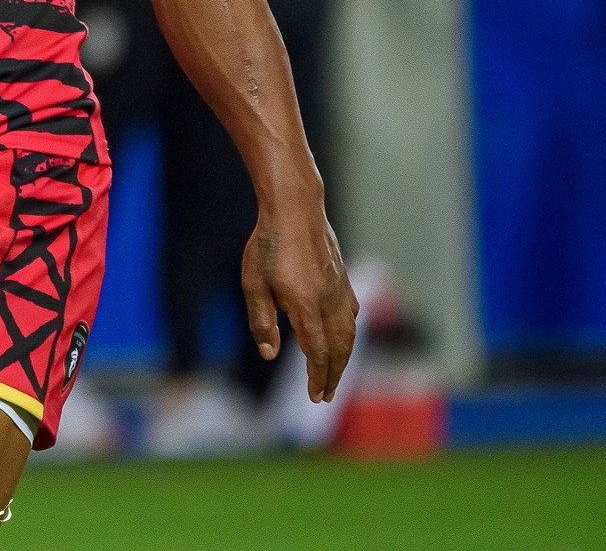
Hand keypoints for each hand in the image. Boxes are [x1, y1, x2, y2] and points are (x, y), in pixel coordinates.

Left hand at [242, 198, 357, 402]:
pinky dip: (349, 333)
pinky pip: (352, 313)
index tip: (315, 396)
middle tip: (325, 396)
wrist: (295, 208)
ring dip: (343, 358)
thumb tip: (270, 353)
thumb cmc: (269, 244)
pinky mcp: (343, 278)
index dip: (318, 377)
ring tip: (333, 374)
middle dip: (332, 375)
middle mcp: (329, 301)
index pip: (318, 352)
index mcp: (307, 306)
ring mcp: (340, 289)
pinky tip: (342, 337)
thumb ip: (262, 321)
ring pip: (349, 333)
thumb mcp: (254, 284)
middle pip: (338, 349)